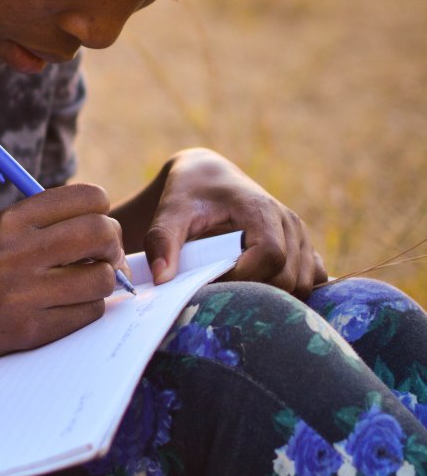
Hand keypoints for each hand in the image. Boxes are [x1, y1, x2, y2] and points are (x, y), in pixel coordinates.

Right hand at [0, 184, 127, 365]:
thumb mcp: (3, 233)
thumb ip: (49, 223)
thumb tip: (109, 229)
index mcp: (12, 220)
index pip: (87, 198)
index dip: (102, 211)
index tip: (97, 226)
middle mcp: (17, 251)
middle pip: (100, 233)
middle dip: (113, 245)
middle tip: (105, 257)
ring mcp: (24, 292)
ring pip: (102, 278)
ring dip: (103, 282)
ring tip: (85, 285)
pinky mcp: (31, 329)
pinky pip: (89, 313)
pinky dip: (88, 309)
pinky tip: (69, 306)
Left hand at [144, 149, 326, 298]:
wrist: (208, 178)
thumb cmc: (190, 193)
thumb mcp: (171, 210)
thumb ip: (162, 240)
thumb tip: (163, 279)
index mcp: (262, 210)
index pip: (271, 256)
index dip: (243, 277)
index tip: (213, 281)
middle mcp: (290, 223)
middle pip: (289, 277)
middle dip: (255, 292)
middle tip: (222, 290)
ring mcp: (301, 237)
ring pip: (303, 285)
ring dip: (272, 297)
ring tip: (237, 289)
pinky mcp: (304, 249)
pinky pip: (312, 282)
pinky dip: (290, 294)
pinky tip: (259, 290)